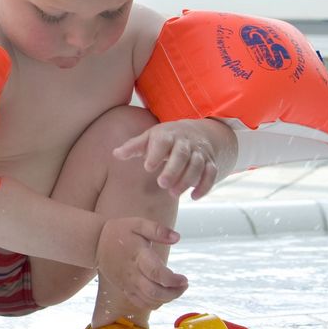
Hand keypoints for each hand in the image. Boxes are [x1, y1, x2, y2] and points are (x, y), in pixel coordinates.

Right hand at [95, 218, 186, 310]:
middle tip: (184, 284)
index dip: (173, 280)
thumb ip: (157, 230)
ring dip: (167, 299)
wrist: (95, 242)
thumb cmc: (119, 232)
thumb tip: (177, 238)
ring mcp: (128, 283)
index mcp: (138, 256)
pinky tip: (162, 294)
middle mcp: (132, 274)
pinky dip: (155, 303)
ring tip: (176, 288)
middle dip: (174, 293)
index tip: (184, 279)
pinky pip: (141, 304)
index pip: (156, 274)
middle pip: (155, 292)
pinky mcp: (125, 289)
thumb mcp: (137, 223)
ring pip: (150, 301)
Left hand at [114, 120, 234, 199]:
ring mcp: (200, 152)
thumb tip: (115, 154)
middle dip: (174, 169)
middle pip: (182, 154)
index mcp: (168, 135)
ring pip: (197, 165)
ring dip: (187, 180)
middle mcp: (186, 142)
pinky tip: (193, 197)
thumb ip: (133, 147)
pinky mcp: (210, 162)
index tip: (147, 167)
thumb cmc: (166, 138)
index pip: (163, 142)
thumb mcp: (148, 138)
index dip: (156, 154)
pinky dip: (205, 185)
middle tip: (162, 184)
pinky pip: (211, 173)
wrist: (196, 131)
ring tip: (173, 194)